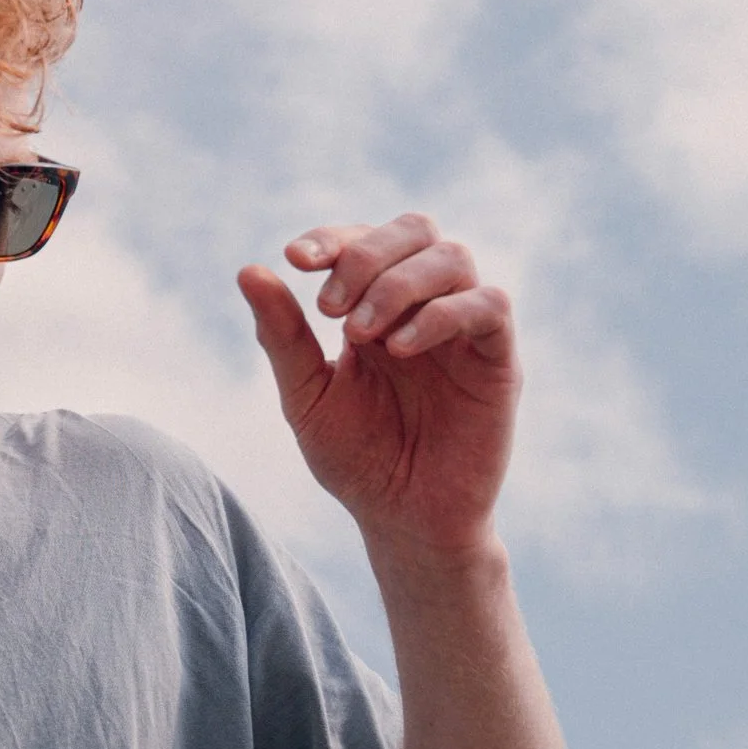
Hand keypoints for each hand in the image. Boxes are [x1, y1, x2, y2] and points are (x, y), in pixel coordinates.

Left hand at [237, 213, 519, 554]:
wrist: (401, 519)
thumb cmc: (355, 457)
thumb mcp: (306, 395)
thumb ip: (282, 335)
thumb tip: (248, 270)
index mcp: (375, 305)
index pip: (364, 239)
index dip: (332, 237)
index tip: (295, 260)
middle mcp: (424, 306)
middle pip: (416, 229)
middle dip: (366, 254)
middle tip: (329, 309)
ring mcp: (464, 330)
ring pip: (453, 257)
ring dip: (397, 284)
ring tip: (359, 333)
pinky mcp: (499, 360)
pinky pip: (489, 306)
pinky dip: (442, 313)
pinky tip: (401, 347)